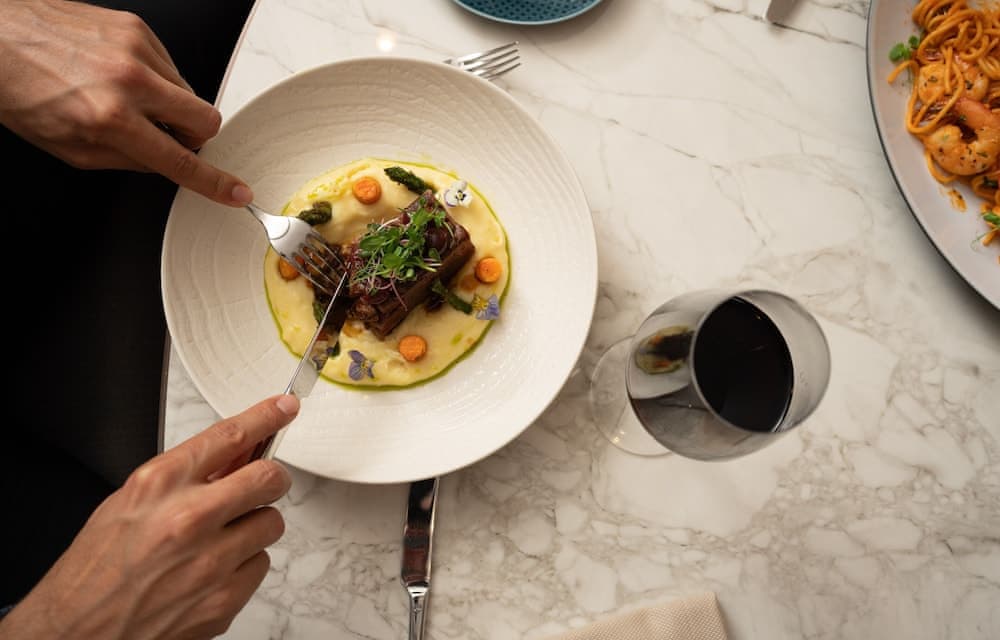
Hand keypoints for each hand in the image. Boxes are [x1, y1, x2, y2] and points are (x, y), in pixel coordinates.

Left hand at [0, 0, 252, 205]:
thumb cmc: (18, 89)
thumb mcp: (69, 148)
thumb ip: (126, 160)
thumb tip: (162, 161)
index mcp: (110, 118)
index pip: (180, 160)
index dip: (213, 182)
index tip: (236, 192)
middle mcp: (128, 79)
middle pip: (205, 119)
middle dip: (194, 135)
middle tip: (167, 135)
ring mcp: (134, 48)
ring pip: (189, 92)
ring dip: (168, 104)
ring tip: (127, 98)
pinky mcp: (135, 26)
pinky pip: (169, 65)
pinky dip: (154, 78)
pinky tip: (120, 75)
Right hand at [0, 394, 299, 639]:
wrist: (77, 632)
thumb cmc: (98, 568)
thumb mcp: (131, 502)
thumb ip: (186, 475)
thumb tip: (236, 453)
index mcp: (159, 486)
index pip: (230, 436)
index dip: (266, 416)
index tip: (284, 407)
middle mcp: (189, 519)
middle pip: (268, 477)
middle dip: (271, 477)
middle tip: (263, 483)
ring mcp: (210, 562)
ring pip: (271, 523)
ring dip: (253, 526)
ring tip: (219, 538)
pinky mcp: (224, 599)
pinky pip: (260, 564)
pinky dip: (244, 565)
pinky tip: (213, 571)